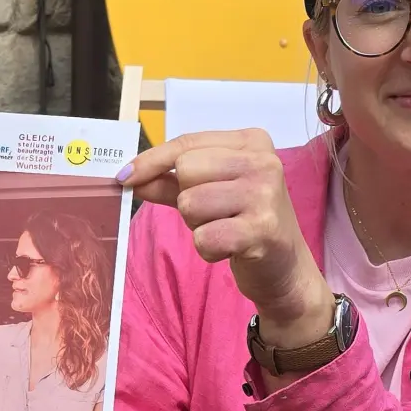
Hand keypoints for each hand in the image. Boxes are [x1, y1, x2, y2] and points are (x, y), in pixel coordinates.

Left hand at [119, 128, 325, 321]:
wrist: (286, 269)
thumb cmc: (243, 222)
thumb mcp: (209, 192)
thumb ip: (169, 181)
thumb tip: (128, 176)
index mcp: (252, 141)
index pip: (186, 144)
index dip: (151, 161)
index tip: (124, 176)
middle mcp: (264, 162)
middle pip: (186, 170)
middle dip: (187, 198)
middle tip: (215, 213)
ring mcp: (266, 194)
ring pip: (190, 203)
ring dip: (197, 225)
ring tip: (225, 229)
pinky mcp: (262, 230)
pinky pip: (204, 237)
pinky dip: (208, 249)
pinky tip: (230, 248)